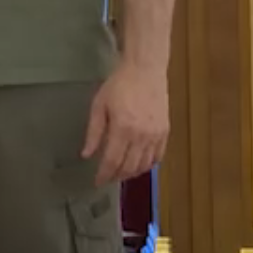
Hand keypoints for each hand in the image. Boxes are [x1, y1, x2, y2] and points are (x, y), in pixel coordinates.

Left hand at [81, 61, 168, 185]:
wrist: (145, 70)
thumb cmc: (119, 85)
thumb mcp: (99, 105)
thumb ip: (94, 133)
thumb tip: (87, 155)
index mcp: (123, 128)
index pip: (112, 161)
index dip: (104, 174)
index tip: (97, 181)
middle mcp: (141, 135)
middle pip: (129, 167)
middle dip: (117, 176)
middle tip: (108, 178)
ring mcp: (156, 135)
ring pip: (144, 165)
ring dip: (132, 173)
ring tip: (121, 173)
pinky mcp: (165, 132)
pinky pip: (158, 156)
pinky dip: (148, 165)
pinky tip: (139, 165)